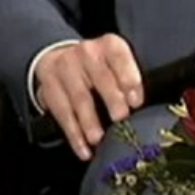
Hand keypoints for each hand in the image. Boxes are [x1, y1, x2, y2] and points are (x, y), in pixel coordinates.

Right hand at [34, 34, 144, 161]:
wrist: (59, 58)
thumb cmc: (99, 67)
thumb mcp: (117, 64)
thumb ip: (131, 82)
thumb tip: (145, 111)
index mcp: (109, 46)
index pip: (119, 57)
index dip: (128, 78)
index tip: (136, 101)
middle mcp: (86, 53)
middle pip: (100, 77)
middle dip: (111, 99)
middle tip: (120, 118)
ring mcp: (65, 69)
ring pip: (79, 97)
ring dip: (89, 121)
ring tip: (97, 139)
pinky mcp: (49, 87)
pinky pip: (62, 113)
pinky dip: (73, 134)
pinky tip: (83, 149)